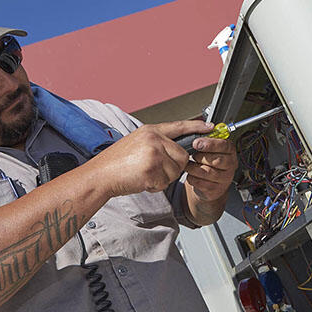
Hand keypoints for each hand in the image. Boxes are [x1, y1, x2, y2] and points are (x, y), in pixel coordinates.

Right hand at [88, 121, 213, 197]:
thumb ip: (157, 142)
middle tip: (154, 169)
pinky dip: (155, 185)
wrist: (100, 175)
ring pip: (176, 170)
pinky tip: (142, 180)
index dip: (197, 127)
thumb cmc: (117, 162)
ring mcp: (153, 153)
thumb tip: (178, 149)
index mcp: (151, 131)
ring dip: (164, 178)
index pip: (180, 126)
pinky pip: (166, 182)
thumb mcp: (137, 142)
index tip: (211, 127)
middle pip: (182, 155)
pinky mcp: (152, 169)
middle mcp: (154, 139)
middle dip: (173, 167)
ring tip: (145, 174)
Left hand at [185, 132, 237, 201]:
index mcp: (229, 150)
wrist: (208, 183)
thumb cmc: (207, 161)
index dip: (210, 144)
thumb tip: (201, 125)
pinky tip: (191, 174)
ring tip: (188, 164)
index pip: (224, 145)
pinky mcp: (216, 190)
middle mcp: (230, 164)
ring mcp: (225, 178)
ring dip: (193, 167)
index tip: (197, 142)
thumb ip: (205, 136)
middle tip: (192, 154)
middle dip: (200, 156)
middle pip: (216, 160)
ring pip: (207, 172)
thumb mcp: (208, 147)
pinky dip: (192, 177)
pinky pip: (201, 183)